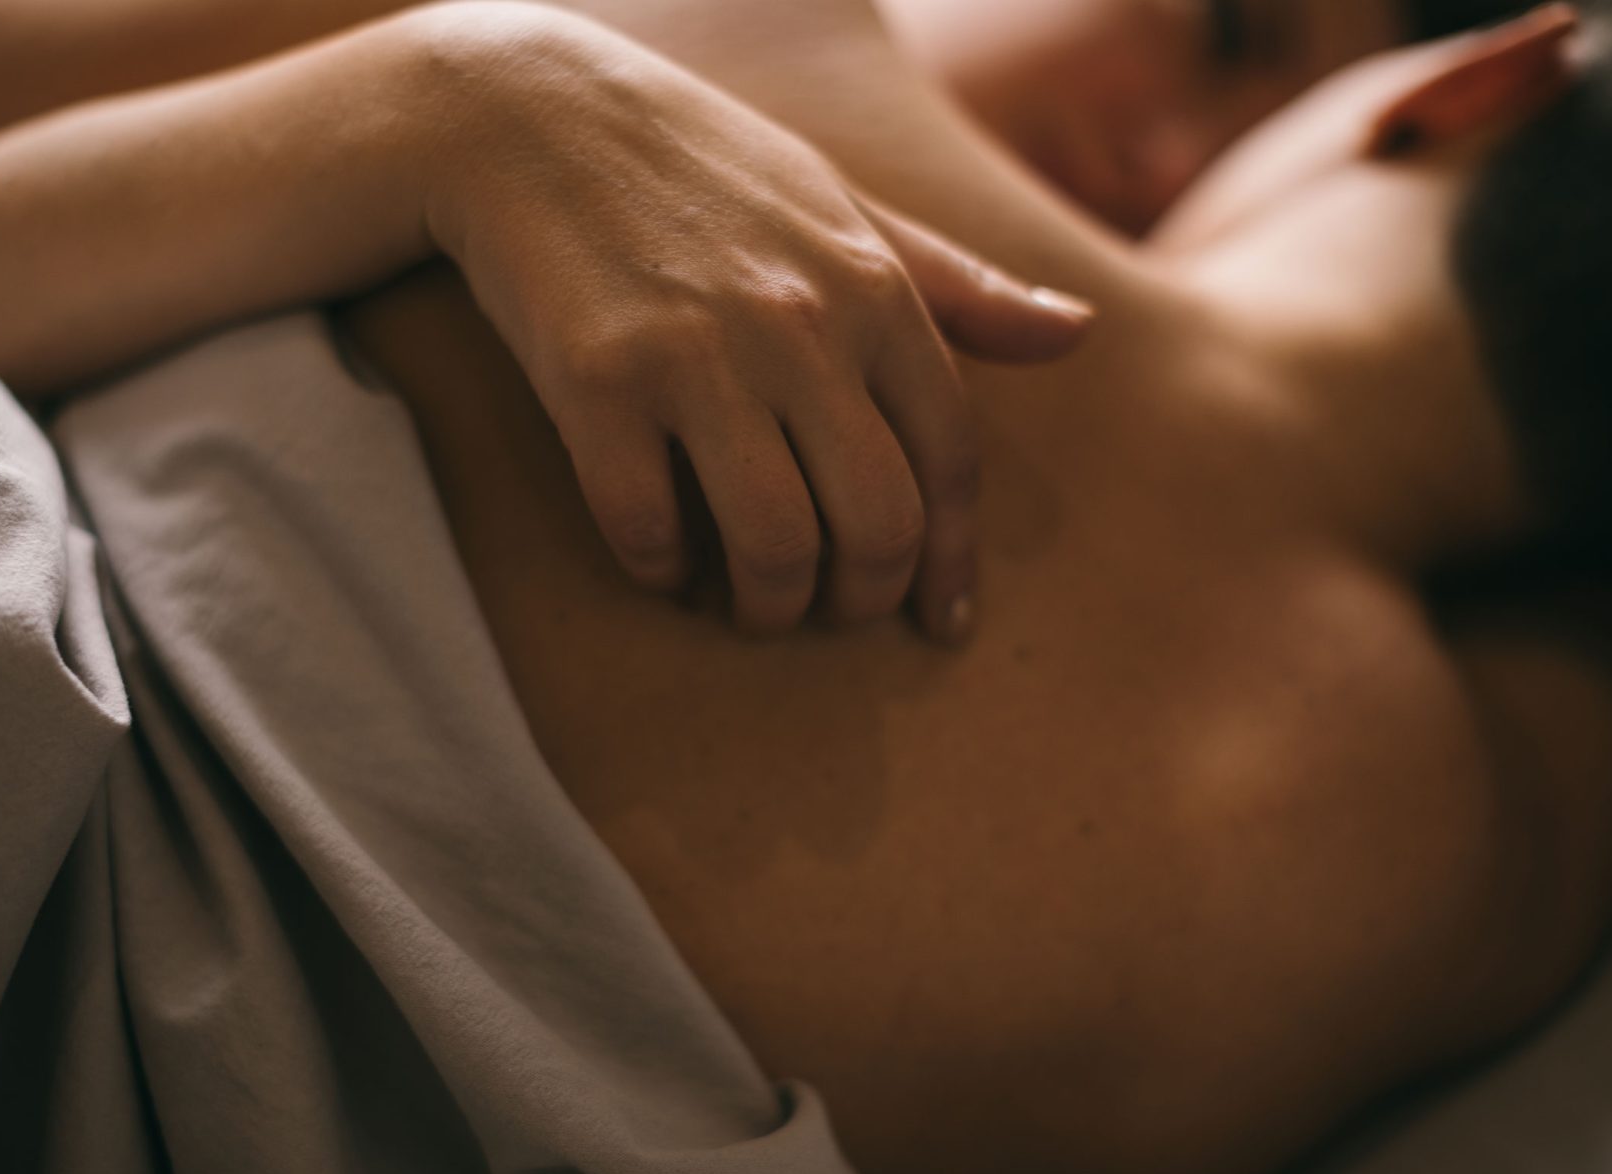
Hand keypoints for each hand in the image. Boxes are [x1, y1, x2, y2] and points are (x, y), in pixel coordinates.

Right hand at [417, 3, 1092, 641]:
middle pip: (877, 522)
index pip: (950, 460)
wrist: (532, 115)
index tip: (940, 620)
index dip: (952, 558)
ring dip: (769, 607)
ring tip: (752, 604)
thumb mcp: (847, 210)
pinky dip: (662, 571)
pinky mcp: (597, 381)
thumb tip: (1079, 334)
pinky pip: (648, 528)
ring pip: (774, 545)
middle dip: (865, 600)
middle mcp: (800, 326)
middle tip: (834, 612)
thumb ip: (959, 286)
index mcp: (873, 289)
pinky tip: (662, 563)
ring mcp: (696, 354)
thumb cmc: (706, 171)